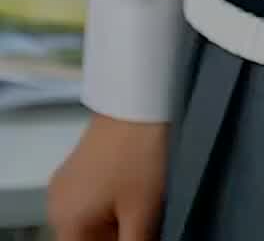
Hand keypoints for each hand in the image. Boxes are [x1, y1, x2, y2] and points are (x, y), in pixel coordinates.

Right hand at [47, 113, 169, 240]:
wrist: (138, 98)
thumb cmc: (139, 158)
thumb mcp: (142, 213)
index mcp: (65, 223)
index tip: (138, 235)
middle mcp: (55, 207)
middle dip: (116, 238)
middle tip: (145, 224)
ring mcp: (64, 185)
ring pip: (90, 224)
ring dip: (114, 226)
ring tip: (141, 207)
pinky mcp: (76, 168)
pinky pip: (90, 203)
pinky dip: (109, 207)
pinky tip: (132, 193)